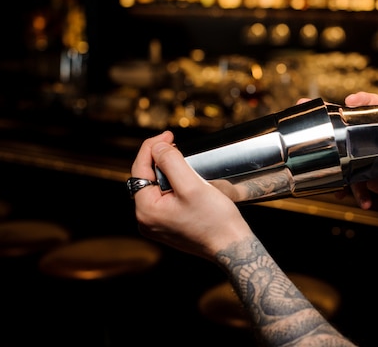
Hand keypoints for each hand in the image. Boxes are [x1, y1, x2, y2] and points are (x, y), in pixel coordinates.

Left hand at [130, 131, 253, 259]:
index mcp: (146, 210)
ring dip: (170, 173)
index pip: (140, 169)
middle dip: (161, 160)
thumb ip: (171, 162)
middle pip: (147, 178)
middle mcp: (146, 220)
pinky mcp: (168, 227)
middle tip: (177, 146)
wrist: (232, 247)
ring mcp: (156, 225)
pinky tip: (189, 183)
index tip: (169, 135)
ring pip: (157, 188)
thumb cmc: (215, 220)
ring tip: (187, 165)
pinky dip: (175, 186)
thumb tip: (157, 147)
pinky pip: (166, 199)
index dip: (152, 147)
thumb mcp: (192, 185)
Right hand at [341, 92, 377, 208]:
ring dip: (338, 167)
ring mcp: (362, 154)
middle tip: (330, 131)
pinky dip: (348, 188)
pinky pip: (347, 178)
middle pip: (349, 125)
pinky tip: (358, 199)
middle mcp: (373, 136)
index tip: (352, 100)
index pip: (374, 105)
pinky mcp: (359, 173)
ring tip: (344, 181)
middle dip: (335, 125)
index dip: (363, 100)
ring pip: (343, 154)